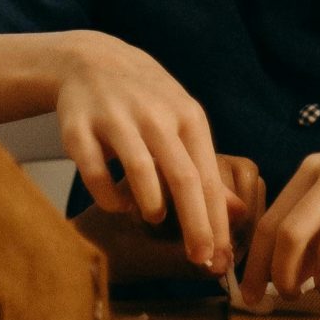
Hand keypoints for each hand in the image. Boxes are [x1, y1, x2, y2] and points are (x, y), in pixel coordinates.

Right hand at [54, 33, 249, 272]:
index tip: (222, 258)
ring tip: (153, 217)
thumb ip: (206, 167)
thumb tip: (240, 215)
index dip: (216, 221)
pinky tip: (117, 203)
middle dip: (195, 226)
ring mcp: (115, 119)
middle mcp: (154, 115)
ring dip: (151, 206)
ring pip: (141, 173)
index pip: (208, 177)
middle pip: (182, 178)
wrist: (90, 60)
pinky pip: (96, 174)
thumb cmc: (147, 101)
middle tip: (200, 258)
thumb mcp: (182, 123)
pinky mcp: (79, 128)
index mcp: (186, 115)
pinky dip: (109, 198)